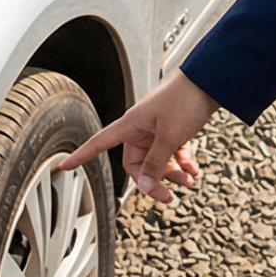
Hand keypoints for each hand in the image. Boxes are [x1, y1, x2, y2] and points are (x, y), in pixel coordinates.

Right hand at [60, 71, 219, 202]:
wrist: (210, 83)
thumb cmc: (185, 100)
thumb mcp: (169, 137)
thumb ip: (155, 164)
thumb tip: (144, 187)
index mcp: (131, 125)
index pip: (99, 143)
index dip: (82, 155)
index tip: (65, 166)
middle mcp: (141, 127)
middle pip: (137, 163)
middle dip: (154, 179)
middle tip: (169, 193)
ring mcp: (158, 129)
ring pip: (157, 160)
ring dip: (171, 173)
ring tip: (188, 180)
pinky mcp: (174, 128)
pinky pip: (172, 152)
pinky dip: (182, 162)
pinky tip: (192, 168)